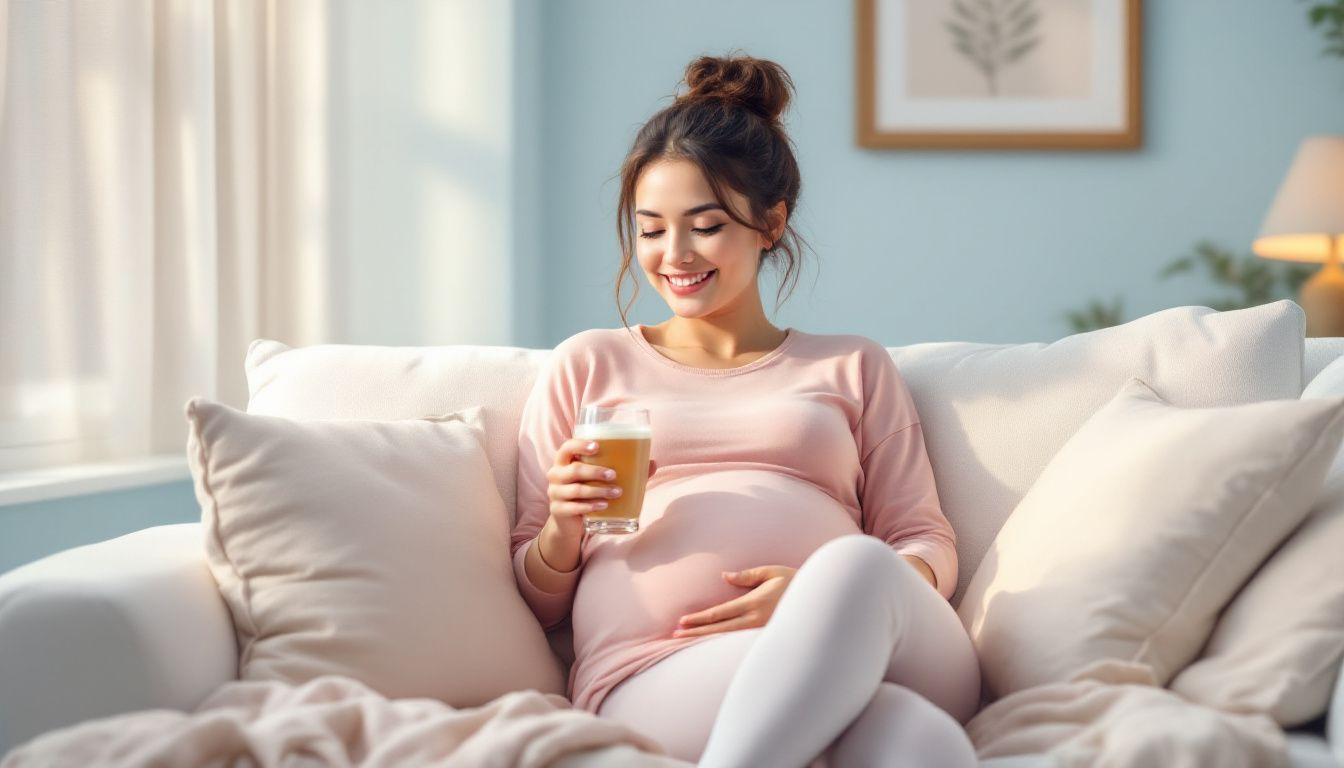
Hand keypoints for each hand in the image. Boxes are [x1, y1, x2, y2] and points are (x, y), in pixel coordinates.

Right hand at [545, 439, 657, 540]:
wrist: (568, 522)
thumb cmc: (586, 491)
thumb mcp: (598, 479)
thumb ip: (623, 470)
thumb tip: (653, 463)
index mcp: (564, 461)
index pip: (567, 447)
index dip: (580, 445)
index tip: (598, 446)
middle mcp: (555, 475)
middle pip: (574, 470)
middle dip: (595, 471)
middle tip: (614, 475)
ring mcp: (555, 494)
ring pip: (576, 490)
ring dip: (598, 491)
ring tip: (617, 493)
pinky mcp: (558, 511)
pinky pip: (574, 508)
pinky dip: (591, 506)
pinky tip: (604, 506)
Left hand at [672, 565, 796, 638]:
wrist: (819, 603)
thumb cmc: (795, 582)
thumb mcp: (772, 572)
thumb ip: (747, 575)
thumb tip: (724, 577)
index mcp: (754, 603)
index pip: (720, 613)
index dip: (700, 618)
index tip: (682, 621)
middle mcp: (755, 620)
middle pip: (719, 629)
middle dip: (696, 632)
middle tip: (675, 635)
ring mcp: (761, 632)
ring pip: (728, 639)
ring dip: (706, 640)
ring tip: (687, 642)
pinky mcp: (766, 639)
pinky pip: (740, 642)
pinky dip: (723, 645)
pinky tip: (712, 647)